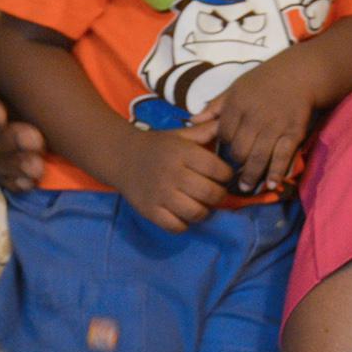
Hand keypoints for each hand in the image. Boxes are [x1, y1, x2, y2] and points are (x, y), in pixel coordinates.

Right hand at [115, 119, 233, 232]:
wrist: (122, 157)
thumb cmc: (158, 146)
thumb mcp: (181, 134)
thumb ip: (206, 130)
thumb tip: (229, 124)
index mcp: (182, 152)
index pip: (217, 169)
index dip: (226, 174)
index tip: (223, 175)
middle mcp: (172, 174)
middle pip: (210, 193)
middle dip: (219, 195)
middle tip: (215, 191)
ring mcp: (160, 194)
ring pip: (196, 213)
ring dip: (204, 211)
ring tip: (201, 203)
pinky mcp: (150, 211)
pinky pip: (177, 227)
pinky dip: (184, 224)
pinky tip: (183, 213)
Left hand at [204, 55, 317, 195]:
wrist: (300, 73)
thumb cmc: (265, 79)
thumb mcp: (236, 87)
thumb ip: (215, 106)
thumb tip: (192, 121)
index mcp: (237, 104)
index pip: (224, 134)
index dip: (222, 146)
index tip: (224, 154)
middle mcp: (254, 117)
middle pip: (239, 150)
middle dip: (235, 163)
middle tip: (233, 175)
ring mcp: (274, 126)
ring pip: (258, 158)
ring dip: (251, 176)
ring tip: (246, 187)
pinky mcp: (293, 132)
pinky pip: (282, 157)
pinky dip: (276, 173)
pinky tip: (271, 185)